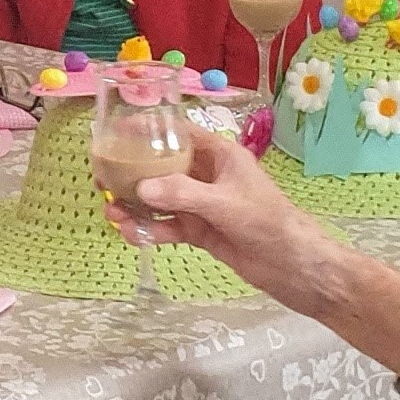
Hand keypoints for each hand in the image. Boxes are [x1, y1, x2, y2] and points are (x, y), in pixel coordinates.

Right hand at [126, 129, 399, 372]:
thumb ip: (183, 195)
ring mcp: (205, 206)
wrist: (298, 269)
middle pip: (164, 167)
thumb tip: (141, 188)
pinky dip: (152, 229)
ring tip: (111, 212)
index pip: (179, 133)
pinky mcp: (204, 232)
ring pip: (163, 199)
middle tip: (102, 178)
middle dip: (134, 172)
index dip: (149, 130)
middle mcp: (210, 177)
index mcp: (221, 156)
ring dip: (138, 205)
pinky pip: (171, 225)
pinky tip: (132, 235)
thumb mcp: (226, 206)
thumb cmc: (270, 225)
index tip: (116, 132)